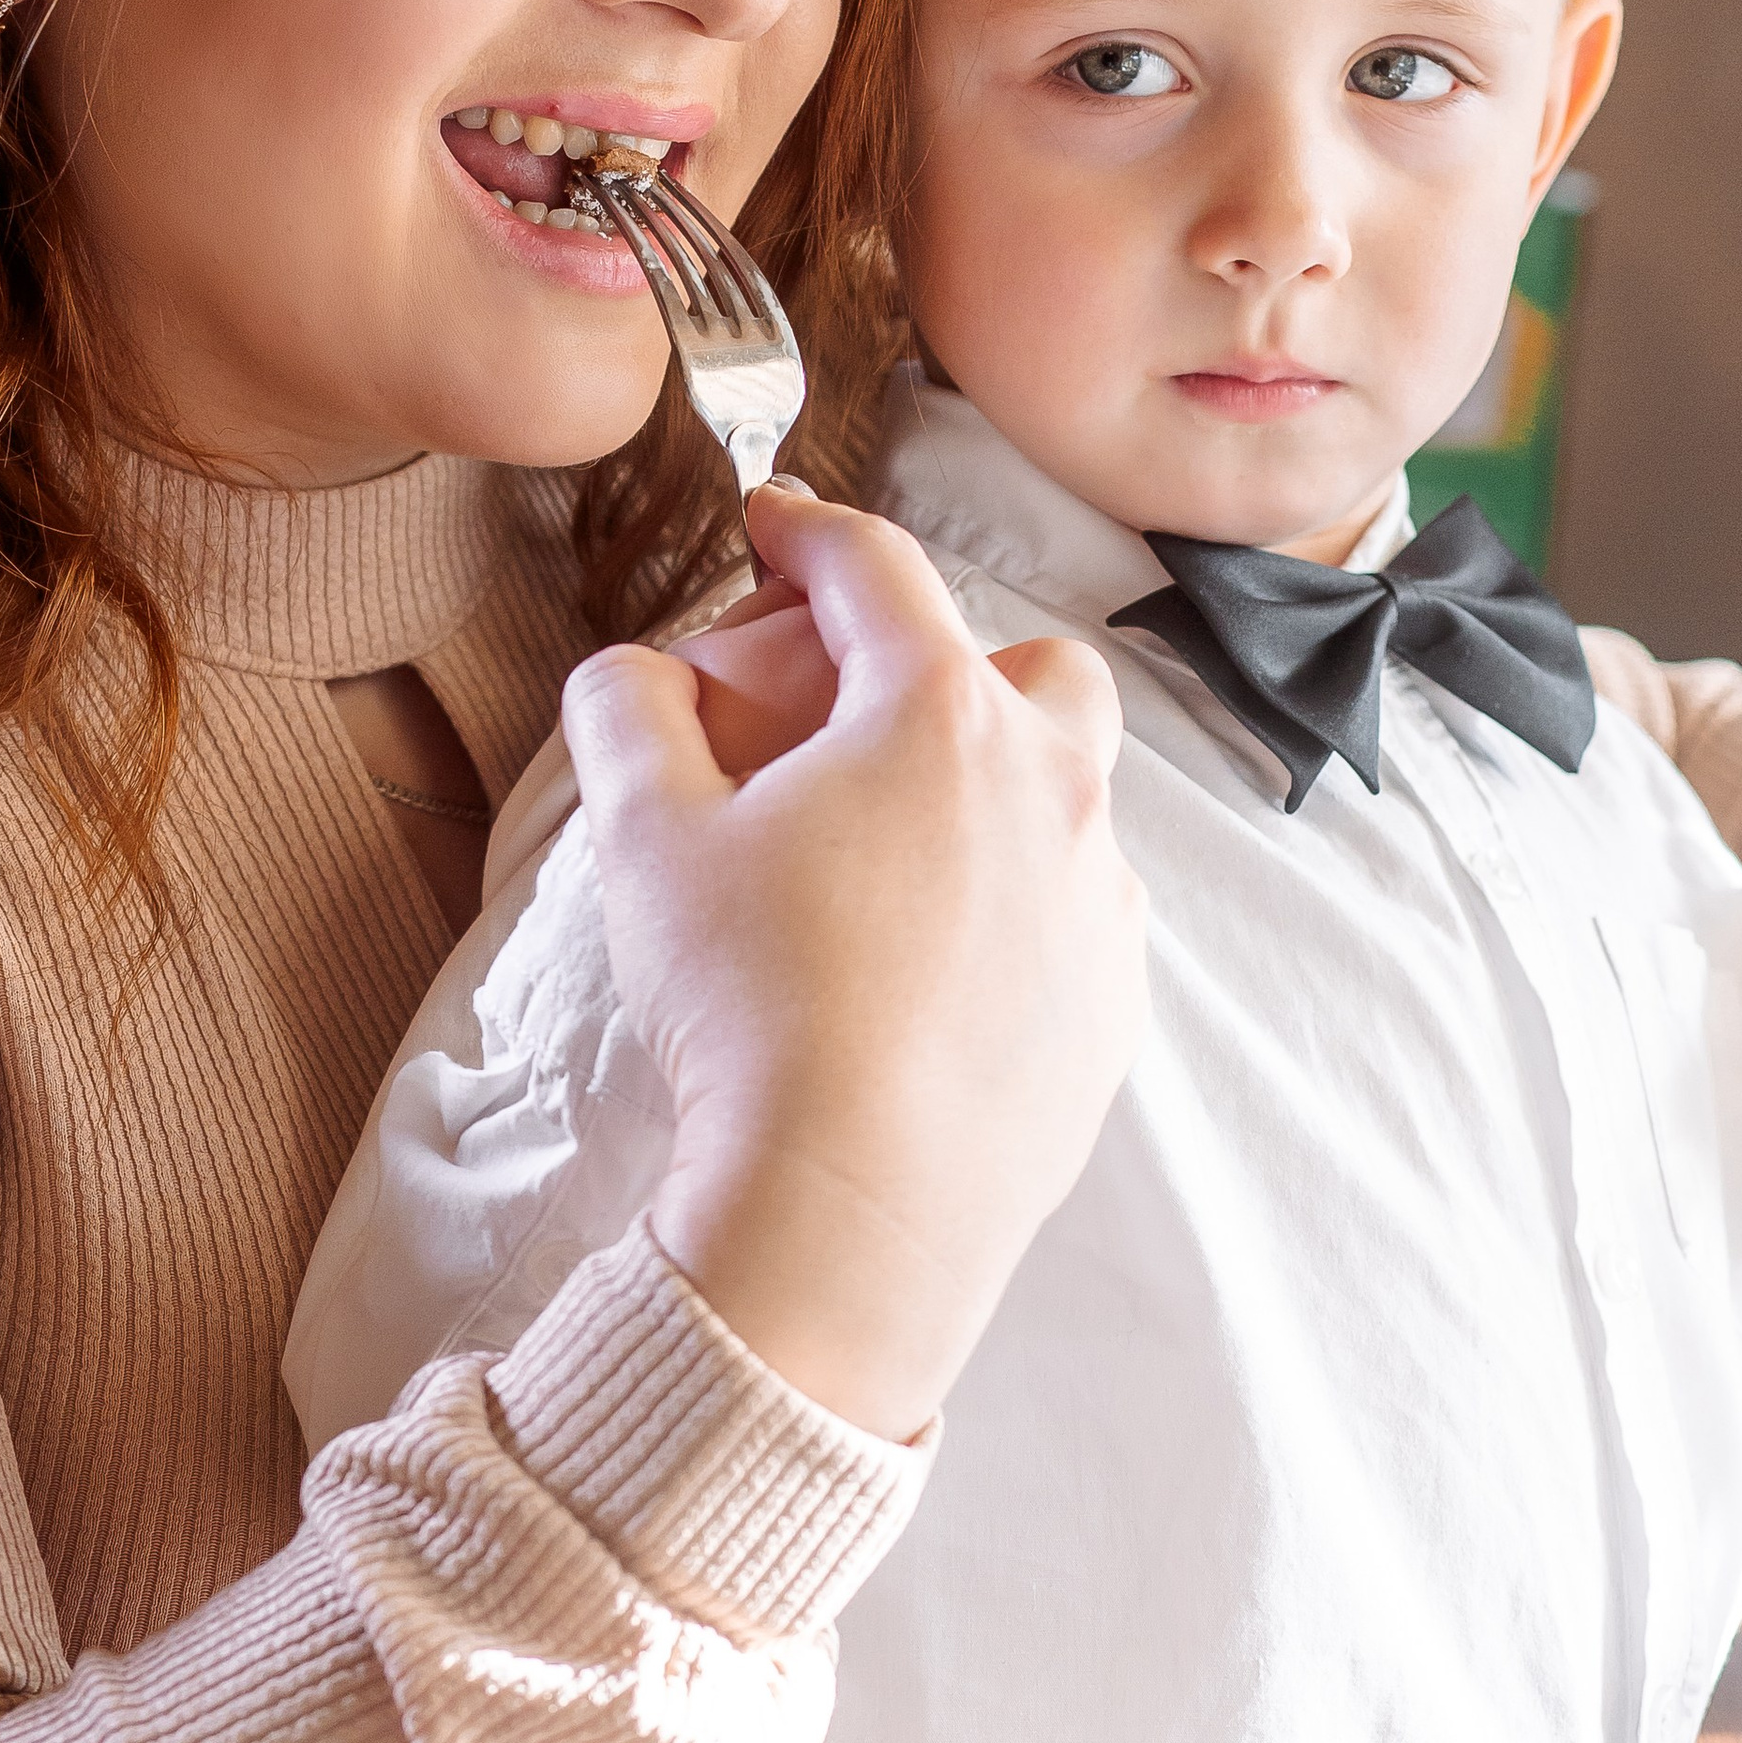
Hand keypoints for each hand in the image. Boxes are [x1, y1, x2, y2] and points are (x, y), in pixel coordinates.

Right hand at [563, 481, 1147, 1438]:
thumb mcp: (644, 840)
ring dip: (989, 792)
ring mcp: (1101, 898)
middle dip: (947, 663)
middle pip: (1027, 669)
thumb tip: (632, 673)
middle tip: (854, 718)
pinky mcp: (1115, 1001)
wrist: (848, 1214)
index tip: (769, 528)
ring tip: (889, 855)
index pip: (875, 569)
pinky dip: (1013, 908)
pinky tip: (932, 969)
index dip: (807, 531)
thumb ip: (627, 715)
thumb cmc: (749, 1010)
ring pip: (1067, 795)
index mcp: (940, 715)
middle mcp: (1052, 785)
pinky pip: (1075, 914)